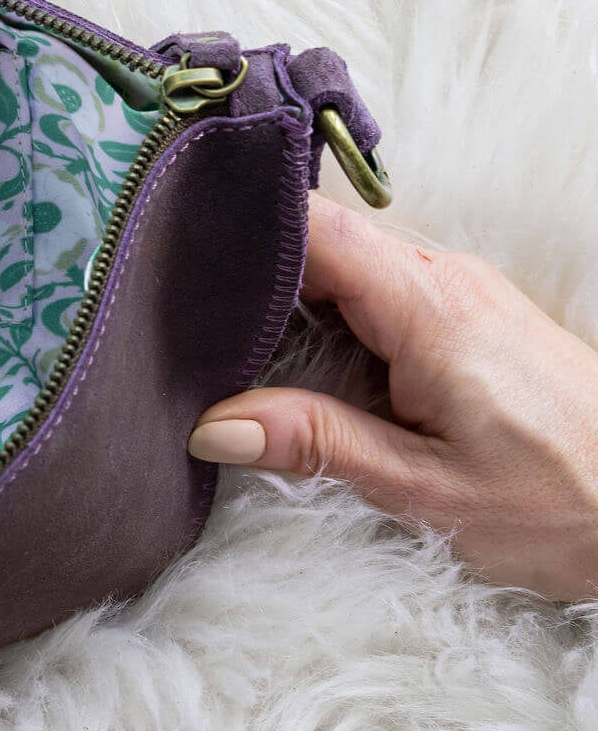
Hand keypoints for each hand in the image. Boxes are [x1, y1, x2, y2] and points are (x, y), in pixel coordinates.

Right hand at [188, 193, 597, 599]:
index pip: (317, 226)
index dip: (243, 226)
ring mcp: (457, 295)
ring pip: (343, 264)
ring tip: (215, 336)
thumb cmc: (562, 504)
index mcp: (431, 308)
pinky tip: (286, 354)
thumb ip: (317, 445)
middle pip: (321, 238)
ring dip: (283, 295)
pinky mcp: (462, 320)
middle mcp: (445, 281)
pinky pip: (372, 290)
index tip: (176, 249)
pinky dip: (322, 314)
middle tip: (173, 308)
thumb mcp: (426, 492)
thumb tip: (213, 425)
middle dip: (248, 268)